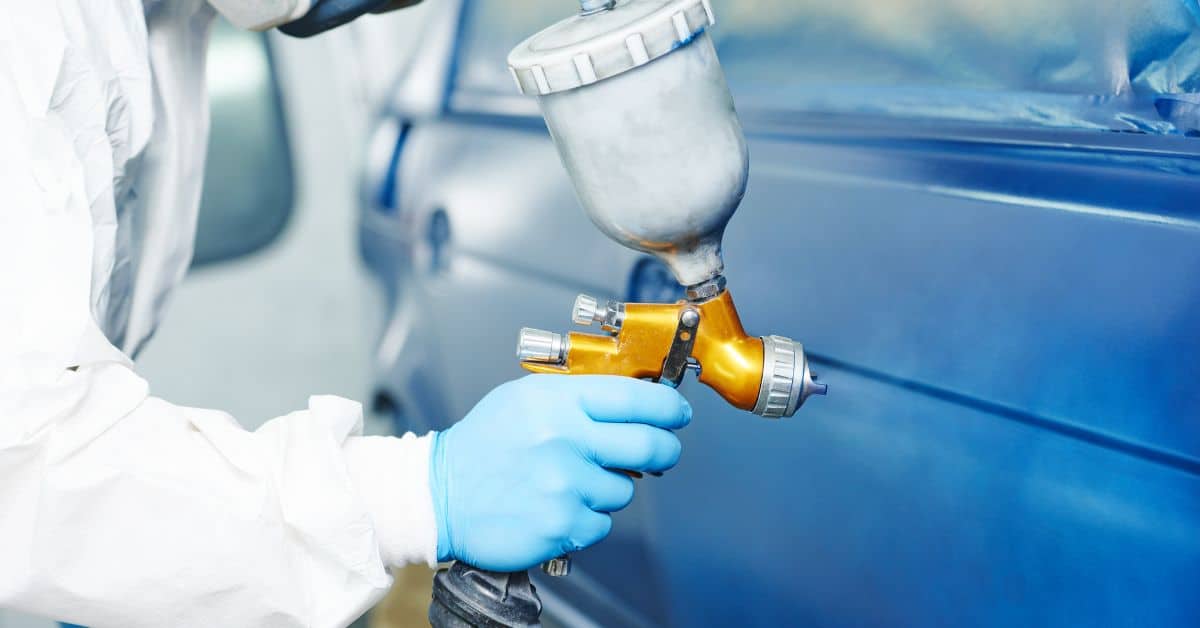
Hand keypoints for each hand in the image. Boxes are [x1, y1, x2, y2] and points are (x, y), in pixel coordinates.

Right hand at [429, 375, 690, 571]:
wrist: (440, 495)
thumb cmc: (483, 445)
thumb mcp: (524, 398)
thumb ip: (577, 395)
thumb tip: (634, 398)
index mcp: (558, 402)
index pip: (638, 397)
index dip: (669, 406)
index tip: (677, 412)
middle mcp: (566, 440)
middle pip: (650, 444)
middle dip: (666, 448)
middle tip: (663, 450)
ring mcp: (566, 484)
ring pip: (625, 489)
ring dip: (610, 487)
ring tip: (573, 482)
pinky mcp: (562, 524)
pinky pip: (602, 523)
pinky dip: (588, 518)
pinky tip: (559, 505)